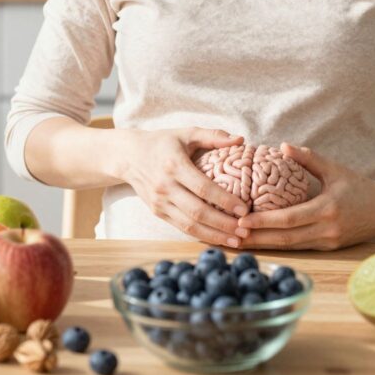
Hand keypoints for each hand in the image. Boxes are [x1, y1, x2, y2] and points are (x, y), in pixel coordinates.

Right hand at [121, 127, 247, 247]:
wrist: (129, 156)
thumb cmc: (163, 142)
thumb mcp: (187, 133)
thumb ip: (213, 136)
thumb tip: (240, 139)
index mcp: (175, 165)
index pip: (203, 188)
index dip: (224, 201)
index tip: (244, 209)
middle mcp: (165, 187)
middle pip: (198, 212)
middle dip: (223, 224)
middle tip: (245, 231)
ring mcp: (160, 202)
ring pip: (189, 225)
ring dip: (214, 235)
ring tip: (236, 241)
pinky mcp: (157, 212)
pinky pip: (181, 228)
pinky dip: (200, 235)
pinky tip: (217, 238)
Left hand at [236, 143, 374, 249]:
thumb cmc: (360, 187)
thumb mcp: (335, 169)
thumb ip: (308, 158)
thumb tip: (282, 146)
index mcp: (327, 209)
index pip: (289, 219)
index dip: (263, 222)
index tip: (241, 219)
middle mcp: (326, 231)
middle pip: (285, 239)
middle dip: (256, 238)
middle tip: (230, 234)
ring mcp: (327, 243)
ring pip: (289, 247)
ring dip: (263, 245)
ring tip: (239, 241)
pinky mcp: (327, 249)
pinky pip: (298, 248)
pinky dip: (278, 246)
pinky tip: (261, 242)